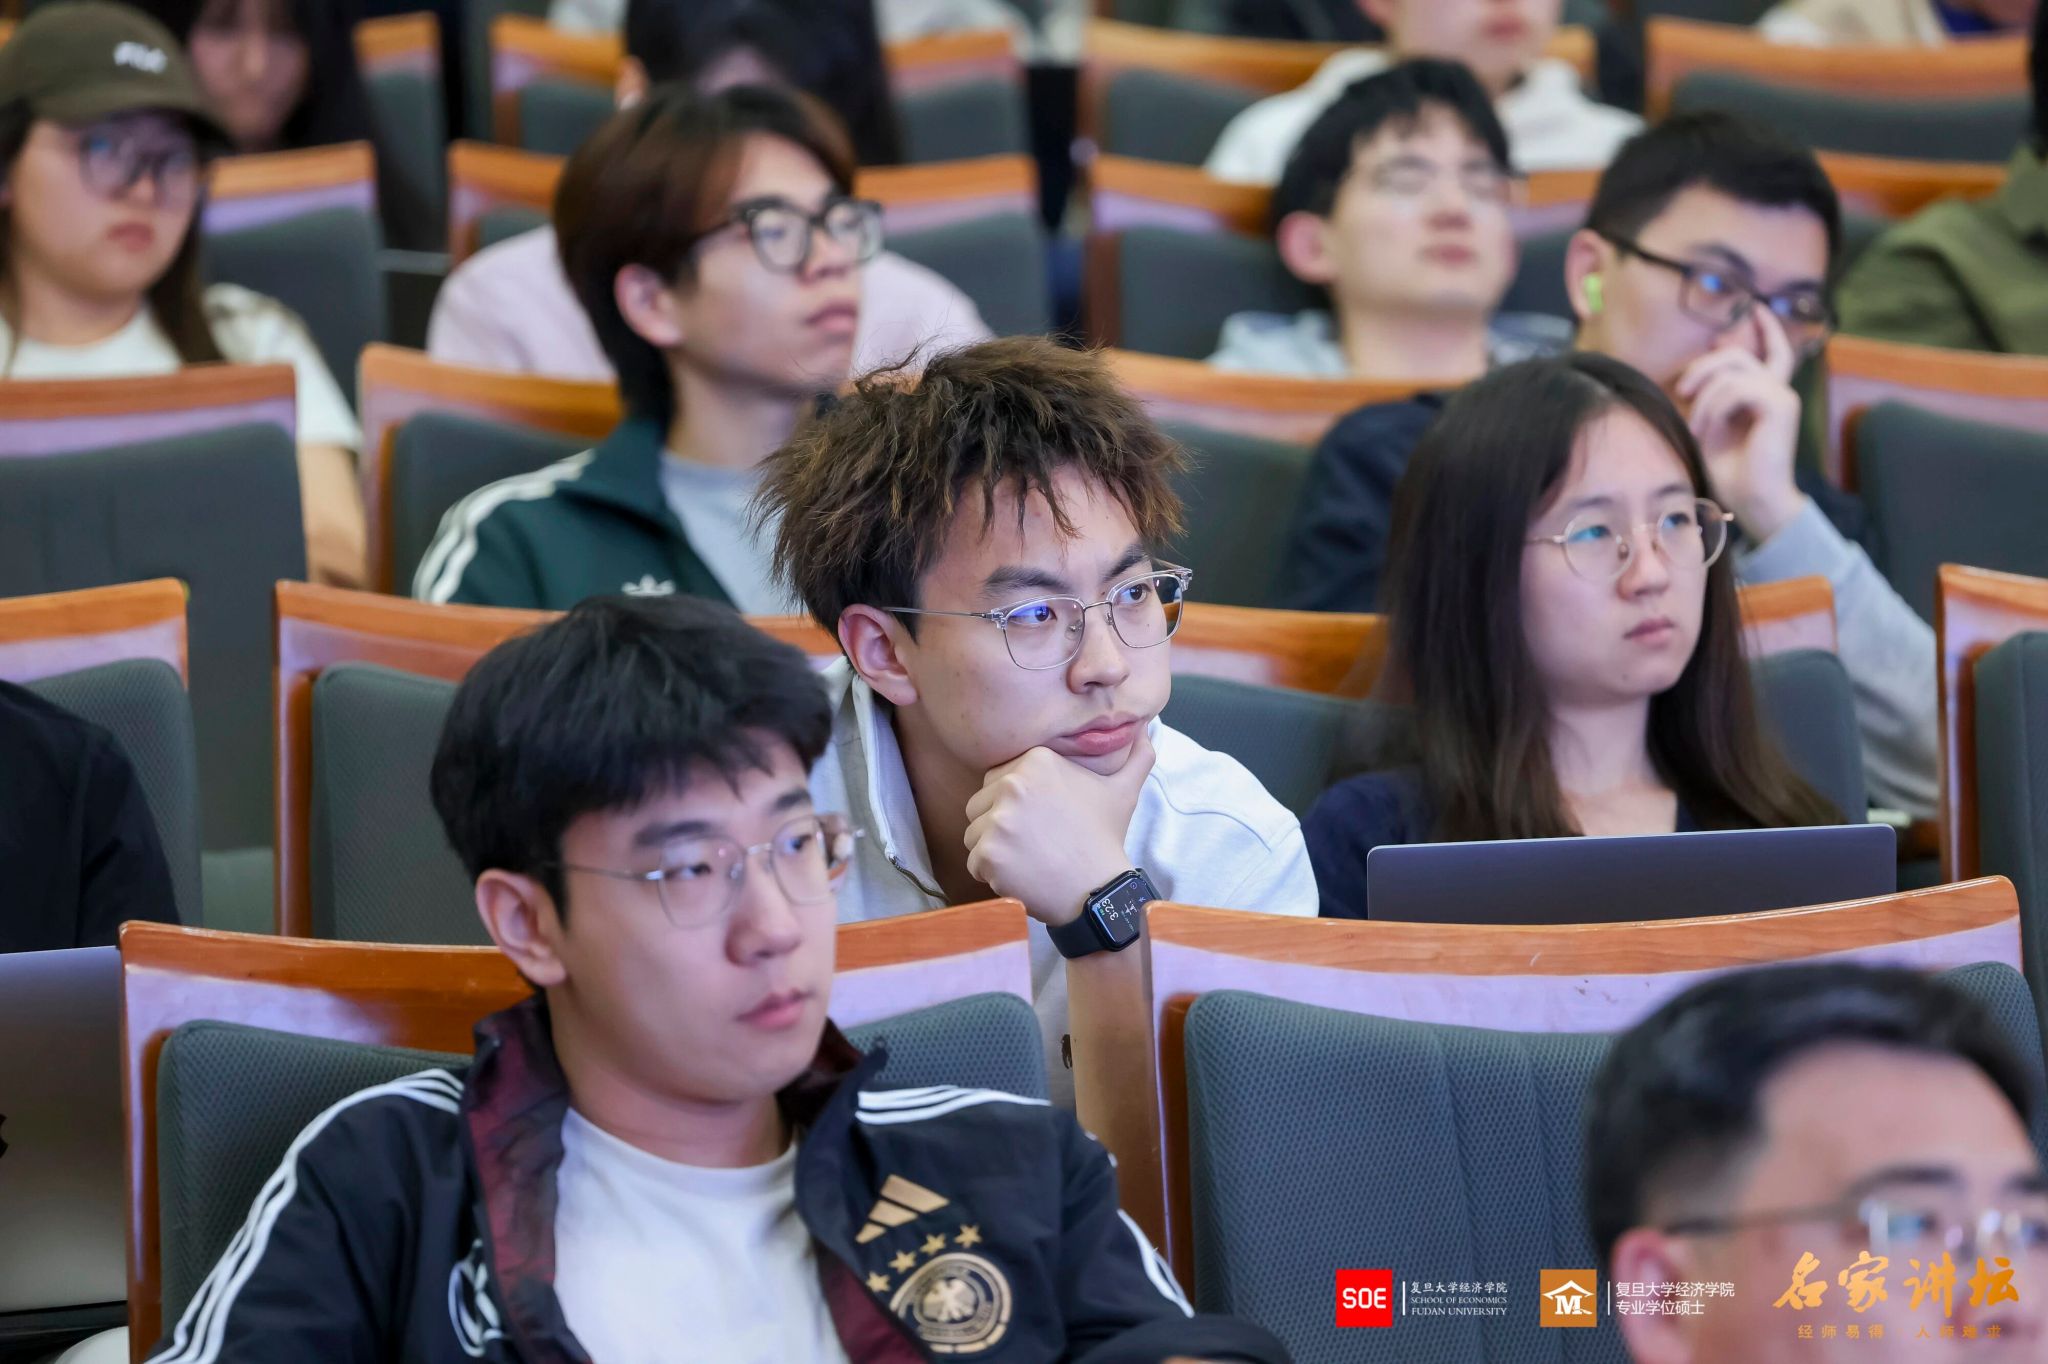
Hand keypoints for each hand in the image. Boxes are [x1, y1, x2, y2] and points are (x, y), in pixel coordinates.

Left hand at [962, 729, 1155, 926]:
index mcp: (1036, 761)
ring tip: (1028, 859)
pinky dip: (992, 874)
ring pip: (975, 832)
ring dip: (994, 849)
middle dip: (1000, 825)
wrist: (1099, 891)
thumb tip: (1145, 727)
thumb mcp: (1123, 790)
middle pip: (981, 804)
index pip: (998, 779)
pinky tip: (1021, 876)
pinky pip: (974, 861)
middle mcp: (1013, 784)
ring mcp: (998, 819)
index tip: (1040, 821)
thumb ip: (1135, 755)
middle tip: (1035, 842)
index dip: (1015, 804)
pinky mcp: (988, 852)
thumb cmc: (1105, 839)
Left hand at [1671, 306, 1807, 544]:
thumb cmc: (1730, 471)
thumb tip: (1691, 377)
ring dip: (1704, 400)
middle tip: (1682, 391)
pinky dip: (1714, 408)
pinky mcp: (1781, 405)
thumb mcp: (1710, 426)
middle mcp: (1779, 391)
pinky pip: (1737, 389)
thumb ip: (1709, 398)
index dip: (1766, 328)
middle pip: (1737, 356)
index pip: (1774, 351)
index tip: (1754, 307)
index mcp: (1767, 395)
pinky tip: (1708, 430)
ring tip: (1697, 428)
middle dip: (1703, 367)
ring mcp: (1783, 396)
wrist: (1753, 500)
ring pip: (1732, 373)